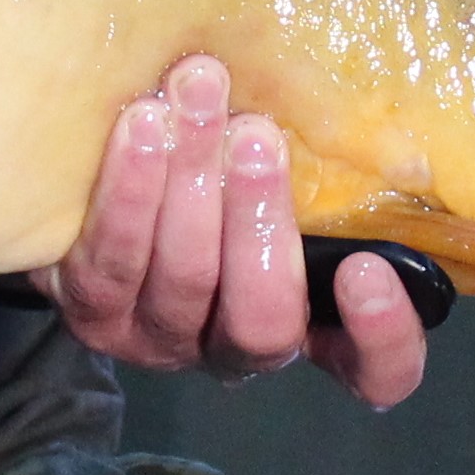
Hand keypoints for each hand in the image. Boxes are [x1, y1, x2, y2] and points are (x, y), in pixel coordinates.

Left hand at [40, 54, 429, 407]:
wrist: (100, 197)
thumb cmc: (221, 179)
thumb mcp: (282, 181)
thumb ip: (323, 173)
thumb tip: (373, 109)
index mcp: (311, 329)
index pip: (376, 373)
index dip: (383, 338)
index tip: (367, 268)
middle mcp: (237, 351)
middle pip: (262, 318)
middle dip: (259, 219)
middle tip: (257, 134)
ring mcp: (159, 342)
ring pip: (184, 279)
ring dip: (190, 184)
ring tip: (194, 101)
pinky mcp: (92, 314)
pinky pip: (109, 261)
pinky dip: (126, 191)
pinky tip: (140, 126)